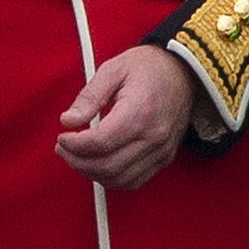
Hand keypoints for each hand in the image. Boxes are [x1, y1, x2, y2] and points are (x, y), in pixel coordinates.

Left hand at [55, 45, 194, 188]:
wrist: (185, 72)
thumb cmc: (149, 67)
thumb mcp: (114, 69)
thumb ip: (89, 96)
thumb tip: (68, 120)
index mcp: (139, 112)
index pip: (99, 143)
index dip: (74, 145)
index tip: (63, 137)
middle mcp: (153, 136)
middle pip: (107, 166)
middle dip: (77, 161)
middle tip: (64, 149)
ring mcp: (161, 150)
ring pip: (119, 179)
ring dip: (92, 173)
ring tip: (78, 157)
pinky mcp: (164, 157)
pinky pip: (135, 181)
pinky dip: (112, 179)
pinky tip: (99, 164)